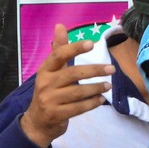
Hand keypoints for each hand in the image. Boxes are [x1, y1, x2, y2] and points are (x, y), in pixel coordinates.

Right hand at [17, 24, 112, 147]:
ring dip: (96, 88)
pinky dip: (92, 103)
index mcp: (45, 70)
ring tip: (108, 85)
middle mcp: (45, 84)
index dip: (75, 48)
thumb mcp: (51, 71)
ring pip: (78, 92)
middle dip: (94, 70)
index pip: (59, 55)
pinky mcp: (57, 115)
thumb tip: (60, 25)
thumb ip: (58, 50)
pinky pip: (79, 108)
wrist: (37, 122)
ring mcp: (50, 100)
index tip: (91, 44)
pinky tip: (101, 99)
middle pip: (73, 74)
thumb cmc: (48, 92)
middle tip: (111, 68)